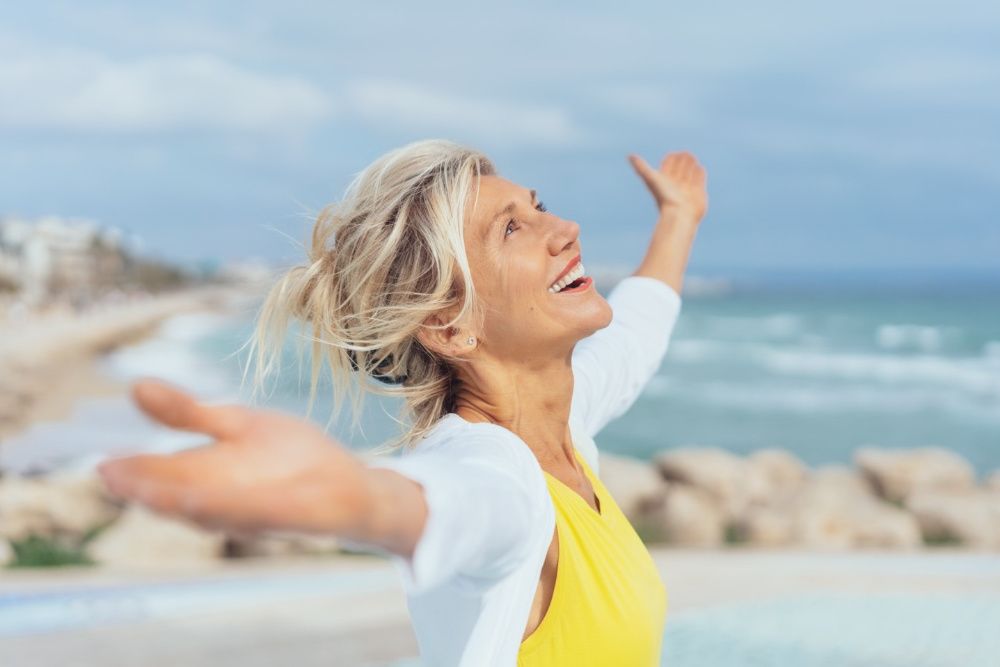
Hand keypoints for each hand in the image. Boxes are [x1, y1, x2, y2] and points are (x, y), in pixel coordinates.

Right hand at [97, 378, 373, 537]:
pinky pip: (255, 514)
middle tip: (114, 478)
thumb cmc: (291, 457)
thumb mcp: (237, 423)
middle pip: (177, 497)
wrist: (351, 486)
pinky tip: (204, 501)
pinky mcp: (288, 515)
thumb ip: (189, 413)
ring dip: (179, 503)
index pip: (161, 474)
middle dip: (148, 490)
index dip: (134, 473)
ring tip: (148, 492)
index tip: (105, 466)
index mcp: (208, 476)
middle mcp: (223, 500)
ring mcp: (254, 511)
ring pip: (210, 511)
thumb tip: (135, 385)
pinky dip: (230, 508)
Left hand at [628, 150, 707, 222]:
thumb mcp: (651, 179)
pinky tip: (699, 168)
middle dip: (683, 160)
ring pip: (689, 172)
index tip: (673, 155)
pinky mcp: (698, 192)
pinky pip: (699, 179)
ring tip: (692, 159)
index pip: (668, 165)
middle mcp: (675, 184)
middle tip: (686, 155)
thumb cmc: (664, 198)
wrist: (679, 216)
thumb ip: (641, 167)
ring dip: (691, 165)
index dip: (671, 158)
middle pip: (679, 167)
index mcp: (664, 180)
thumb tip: (629, 156)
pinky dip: (699, 173)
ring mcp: (687, 188)